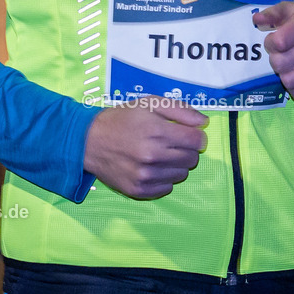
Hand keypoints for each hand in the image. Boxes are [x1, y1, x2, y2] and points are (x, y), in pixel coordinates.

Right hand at [83, 95, 208, 198]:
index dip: (197, 136)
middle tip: (171, 143)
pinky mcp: (138, 190)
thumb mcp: (149, 103)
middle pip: (192, 159)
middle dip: (187, 149)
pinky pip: (166, 188)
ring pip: (181, 174)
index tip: (190, 134)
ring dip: (176, 164)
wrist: (89, 141)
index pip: (196, 140)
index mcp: (157, 131)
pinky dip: (164, 178)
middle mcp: (152, 156)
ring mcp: (145, 176)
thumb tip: (204, 123)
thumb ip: (179, 109)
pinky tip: (151, 167)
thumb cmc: (121, 119)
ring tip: (160, 154)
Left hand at [252, 2, 293, 101]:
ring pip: (288, 81)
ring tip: (288, 64)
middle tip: (280, 54)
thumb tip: (257, 20)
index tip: (273, 41)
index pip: (279, 42)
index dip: (270, 43)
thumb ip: (273, 13)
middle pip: (280, 63)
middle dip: (275, 59)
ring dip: (283, 74)